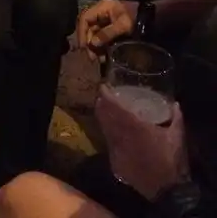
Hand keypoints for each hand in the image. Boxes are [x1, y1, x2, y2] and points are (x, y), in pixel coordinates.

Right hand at [77, 0, 136, 59]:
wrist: (149, 17)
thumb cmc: (135, 18)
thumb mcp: (122, 26)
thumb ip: (107, 34)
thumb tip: (93, 44)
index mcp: (102, 7)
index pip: (84, 18)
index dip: (82, 32)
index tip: (84, 47)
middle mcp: (100, 12)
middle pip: (87, 27)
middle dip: (88, 42)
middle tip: (91, 57)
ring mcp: (104, 19)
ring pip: (93, 33)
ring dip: (94, 46)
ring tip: (98, 59)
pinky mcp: (109, 26)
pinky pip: (100, 36)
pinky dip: (101, 46)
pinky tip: (103, 55)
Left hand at [96, 84, 188, 200]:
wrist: (161, 190)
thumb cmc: (169, 161)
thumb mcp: (177, 138)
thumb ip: (177, 119)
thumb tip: (176, 104)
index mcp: (133, 125)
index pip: (113, 106)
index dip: (105, 95)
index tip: (103, 86)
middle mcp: (119, 134)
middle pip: (103, 114)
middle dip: (101, 103)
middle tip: (104, 95)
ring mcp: (115, 147)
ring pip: (103, 126)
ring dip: (102, 115)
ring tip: (105, 108)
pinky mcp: (114, 159)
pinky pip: (107, 138)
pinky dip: (107, 130)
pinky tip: (112, 129)